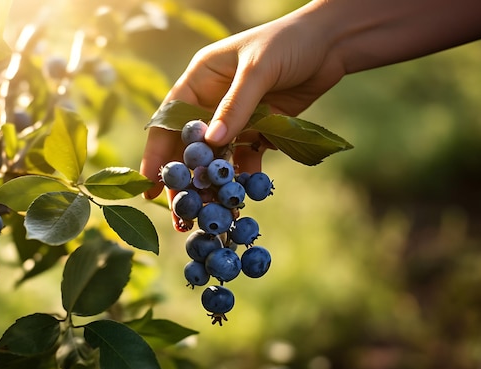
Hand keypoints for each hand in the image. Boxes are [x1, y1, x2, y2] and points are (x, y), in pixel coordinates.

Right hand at [140, 4, 344, 229]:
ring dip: (211, 184)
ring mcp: (236, 118)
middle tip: (177, 210)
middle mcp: (212, 101)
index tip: (149, 180)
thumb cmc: (288, 42)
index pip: (171, 119)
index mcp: (201, 79)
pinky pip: (245, 159)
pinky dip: (242, 178)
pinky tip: (240, 199)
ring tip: (207, 213)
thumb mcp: (258, 69)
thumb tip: (211, 144)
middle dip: (183, 177)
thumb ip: (235, 106)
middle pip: (190, 145)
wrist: (331, 43)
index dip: (158, 150)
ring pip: (216, 157)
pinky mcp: (259, 130)